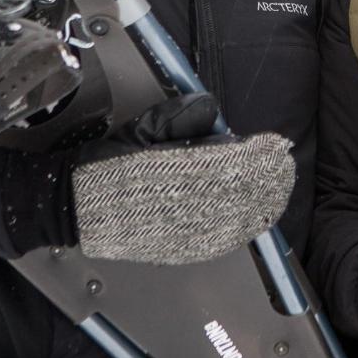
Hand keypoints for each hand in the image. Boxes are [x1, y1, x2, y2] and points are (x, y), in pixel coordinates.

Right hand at [71, 93, 295, 263]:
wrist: (73, 208)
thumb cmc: (105, 167)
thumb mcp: (139, 130)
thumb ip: (177, 118)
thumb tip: (210, 106)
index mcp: (171, 172)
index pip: (228, 162)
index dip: (257, 153)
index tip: (274, 142)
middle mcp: (180, 206)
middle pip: (239, 191)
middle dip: (267, 176)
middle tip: (284, 162)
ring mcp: (180, 233)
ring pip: (236, 218)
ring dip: (263, 200)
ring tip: (280, 184)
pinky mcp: (178, 251)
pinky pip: (221, 241)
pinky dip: (244, 227)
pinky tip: (258, 216)